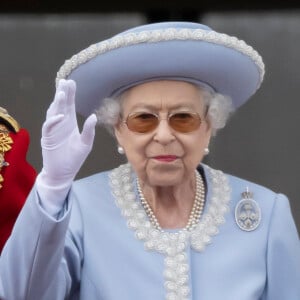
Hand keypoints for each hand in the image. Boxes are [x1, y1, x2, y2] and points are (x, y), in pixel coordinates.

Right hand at [37, 79, 96, 213]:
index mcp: (70, 124)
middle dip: (63, 93)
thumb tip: (93, 116)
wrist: (63, 173)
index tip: (72, 83)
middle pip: (61, 106)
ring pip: (53, 113)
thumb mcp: (85, 144)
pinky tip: (61, 115)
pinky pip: (49, 127)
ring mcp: (53, 130)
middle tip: (65, 82)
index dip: (70, 95)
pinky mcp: (47, 139)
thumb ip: (89, 131)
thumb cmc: (74, 159)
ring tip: (62, 93)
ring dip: (57, 104)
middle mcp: (61, 124)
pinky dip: (54, 120)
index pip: (70, 106)